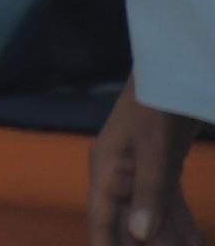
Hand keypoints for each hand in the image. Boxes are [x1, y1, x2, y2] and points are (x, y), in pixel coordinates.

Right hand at [92, 81, 207, 245]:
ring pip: (153, 216)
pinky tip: (195, 241)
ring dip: (170, 239)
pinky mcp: (162, 167)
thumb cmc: (154, 104)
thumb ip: (148, 193)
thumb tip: (139, 235)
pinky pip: (169, 204)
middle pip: (129, 222)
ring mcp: (141, 172)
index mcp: (106, 171)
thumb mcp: (153, 149)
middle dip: (148, 244)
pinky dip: (181, 224)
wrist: (173, 69)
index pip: (101, 220)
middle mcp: (119, 176)